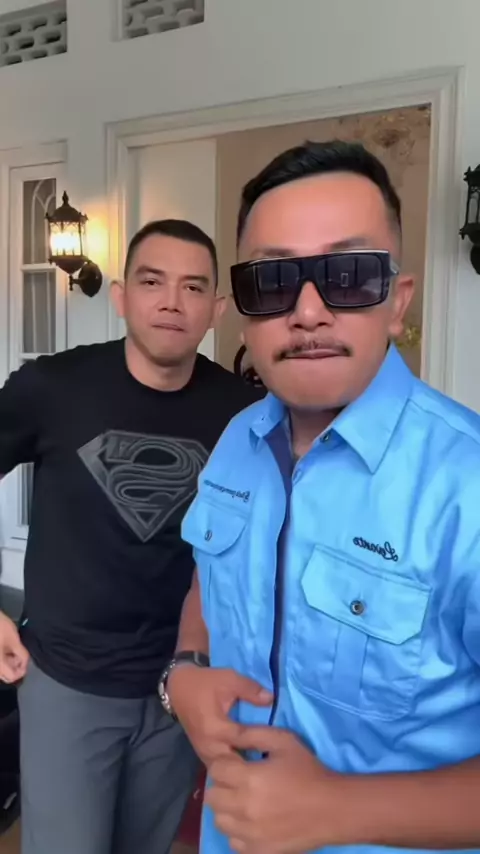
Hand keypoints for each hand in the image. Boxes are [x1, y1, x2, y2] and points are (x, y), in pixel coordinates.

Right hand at [0, 612, 28, 682]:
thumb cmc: (1, 627)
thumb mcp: (15, 641)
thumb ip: (22, 654)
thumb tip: (27, 662)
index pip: (12, 677)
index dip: (22, 670)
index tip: (26, 660)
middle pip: (6, 675)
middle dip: (16, 666)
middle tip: (20, 654)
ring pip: (2, 669)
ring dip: (10, 661)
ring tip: (14, 648)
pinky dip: (4, 658)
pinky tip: (7, 648)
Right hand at [167, 665, 271, 767]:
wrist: (180, 688)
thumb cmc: (205, 682)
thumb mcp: (229, 679)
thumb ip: (250, 689)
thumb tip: (271, 699)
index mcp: (215, 729)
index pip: (244, 740)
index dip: (262, 740)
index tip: (281, 742)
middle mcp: (209, 746)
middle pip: (236, 764)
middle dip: (254, 765)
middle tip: (276, 764)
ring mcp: (205, 753)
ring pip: (228, 771)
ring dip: (245, 770)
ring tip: (266, 768)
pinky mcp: (204, 755)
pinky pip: (221, 768)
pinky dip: (236, 769)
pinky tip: (251, 767)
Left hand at [206, 725, 344, 853]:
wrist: (333, 809)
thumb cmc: (308, 771)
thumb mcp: (283, 741)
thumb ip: (252, 734)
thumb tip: (226, 733)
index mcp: (249, 778)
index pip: (215, 769)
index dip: (225, 763)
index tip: (237, 763)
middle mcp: (244, 808)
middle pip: (212, 796)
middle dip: (223, 785)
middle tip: (240, 782)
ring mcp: (249, 833)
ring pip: (219, 820)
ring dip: (227, 809)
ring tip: (245, 802)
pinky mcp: (257, 851)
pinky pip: (233, 841)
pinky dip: (238, 832)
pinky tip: (252, 822)